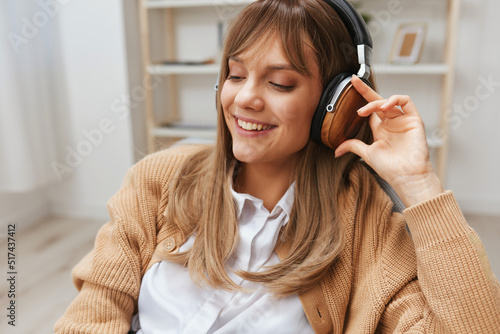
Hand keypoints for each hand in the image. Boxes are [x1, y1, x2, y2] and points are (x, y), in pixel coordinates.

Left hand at [335, 75, 443, 206]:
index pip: (369, 110)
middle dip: (366, 91)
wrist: (406, 177)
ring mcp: (403, 121)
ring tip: (364, 111)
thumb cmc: (390, 169)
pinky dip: (395, 99)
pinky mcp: (414, 120)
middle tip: (354, 82)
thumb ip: (353, 146)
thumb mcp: (367, 154)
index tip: (350, 88)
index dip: (361, 100)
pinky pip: (406, 102)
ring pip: (389, 101)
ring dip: (376, 102)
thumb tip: (336, 150)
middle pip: (378, 102)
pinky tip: (384, 105)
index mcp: (381, 130)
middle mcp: (392, 123)